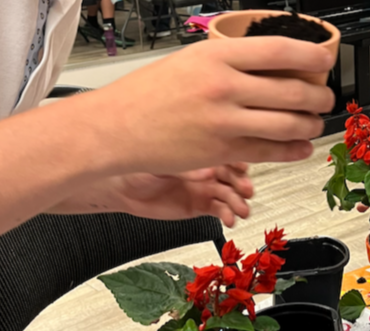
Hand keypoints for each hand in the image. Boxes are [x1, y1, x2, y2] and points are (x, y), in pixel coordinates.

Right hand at [77, 37, 335, 174]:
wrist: (116, 127)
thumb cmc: (151, 91)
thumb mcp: (193, 58)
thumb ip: (233, 59)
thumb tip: (278, 62)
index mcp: (218, 55)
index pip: (280, 49)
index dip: (313, 55)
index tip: (327, 59)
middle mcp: (224, 86)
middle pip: (292, 90)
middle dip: (320, 96)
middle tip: (326, 97)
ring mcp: (224, 121)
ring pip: (287, 123)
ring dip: (311, 124)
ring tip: (315, 122)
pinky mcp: (221, 151)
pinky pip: (269, 151)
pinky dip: (293, 150)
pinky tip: (301, 147)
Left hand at [112, 165, 253, 226]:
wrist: (122, 187)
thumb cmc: (138, 164)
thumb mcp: (164, 160)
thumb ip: (188, 166)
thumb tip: (209, 170)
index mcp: (200, 150)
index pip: (227, 152)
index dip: (238, 159)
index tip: (245, 166)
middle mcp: (205, 168)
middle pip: (233, 174)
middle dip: (242, 182)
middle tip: (246, 190)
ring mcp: (203, 187)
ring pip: (229, 194)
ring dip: (239, 202)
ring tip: (241, 210)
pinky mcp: (197, 206)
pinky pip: (218, 210)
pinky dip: (227, 215)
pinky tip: (230, 219)